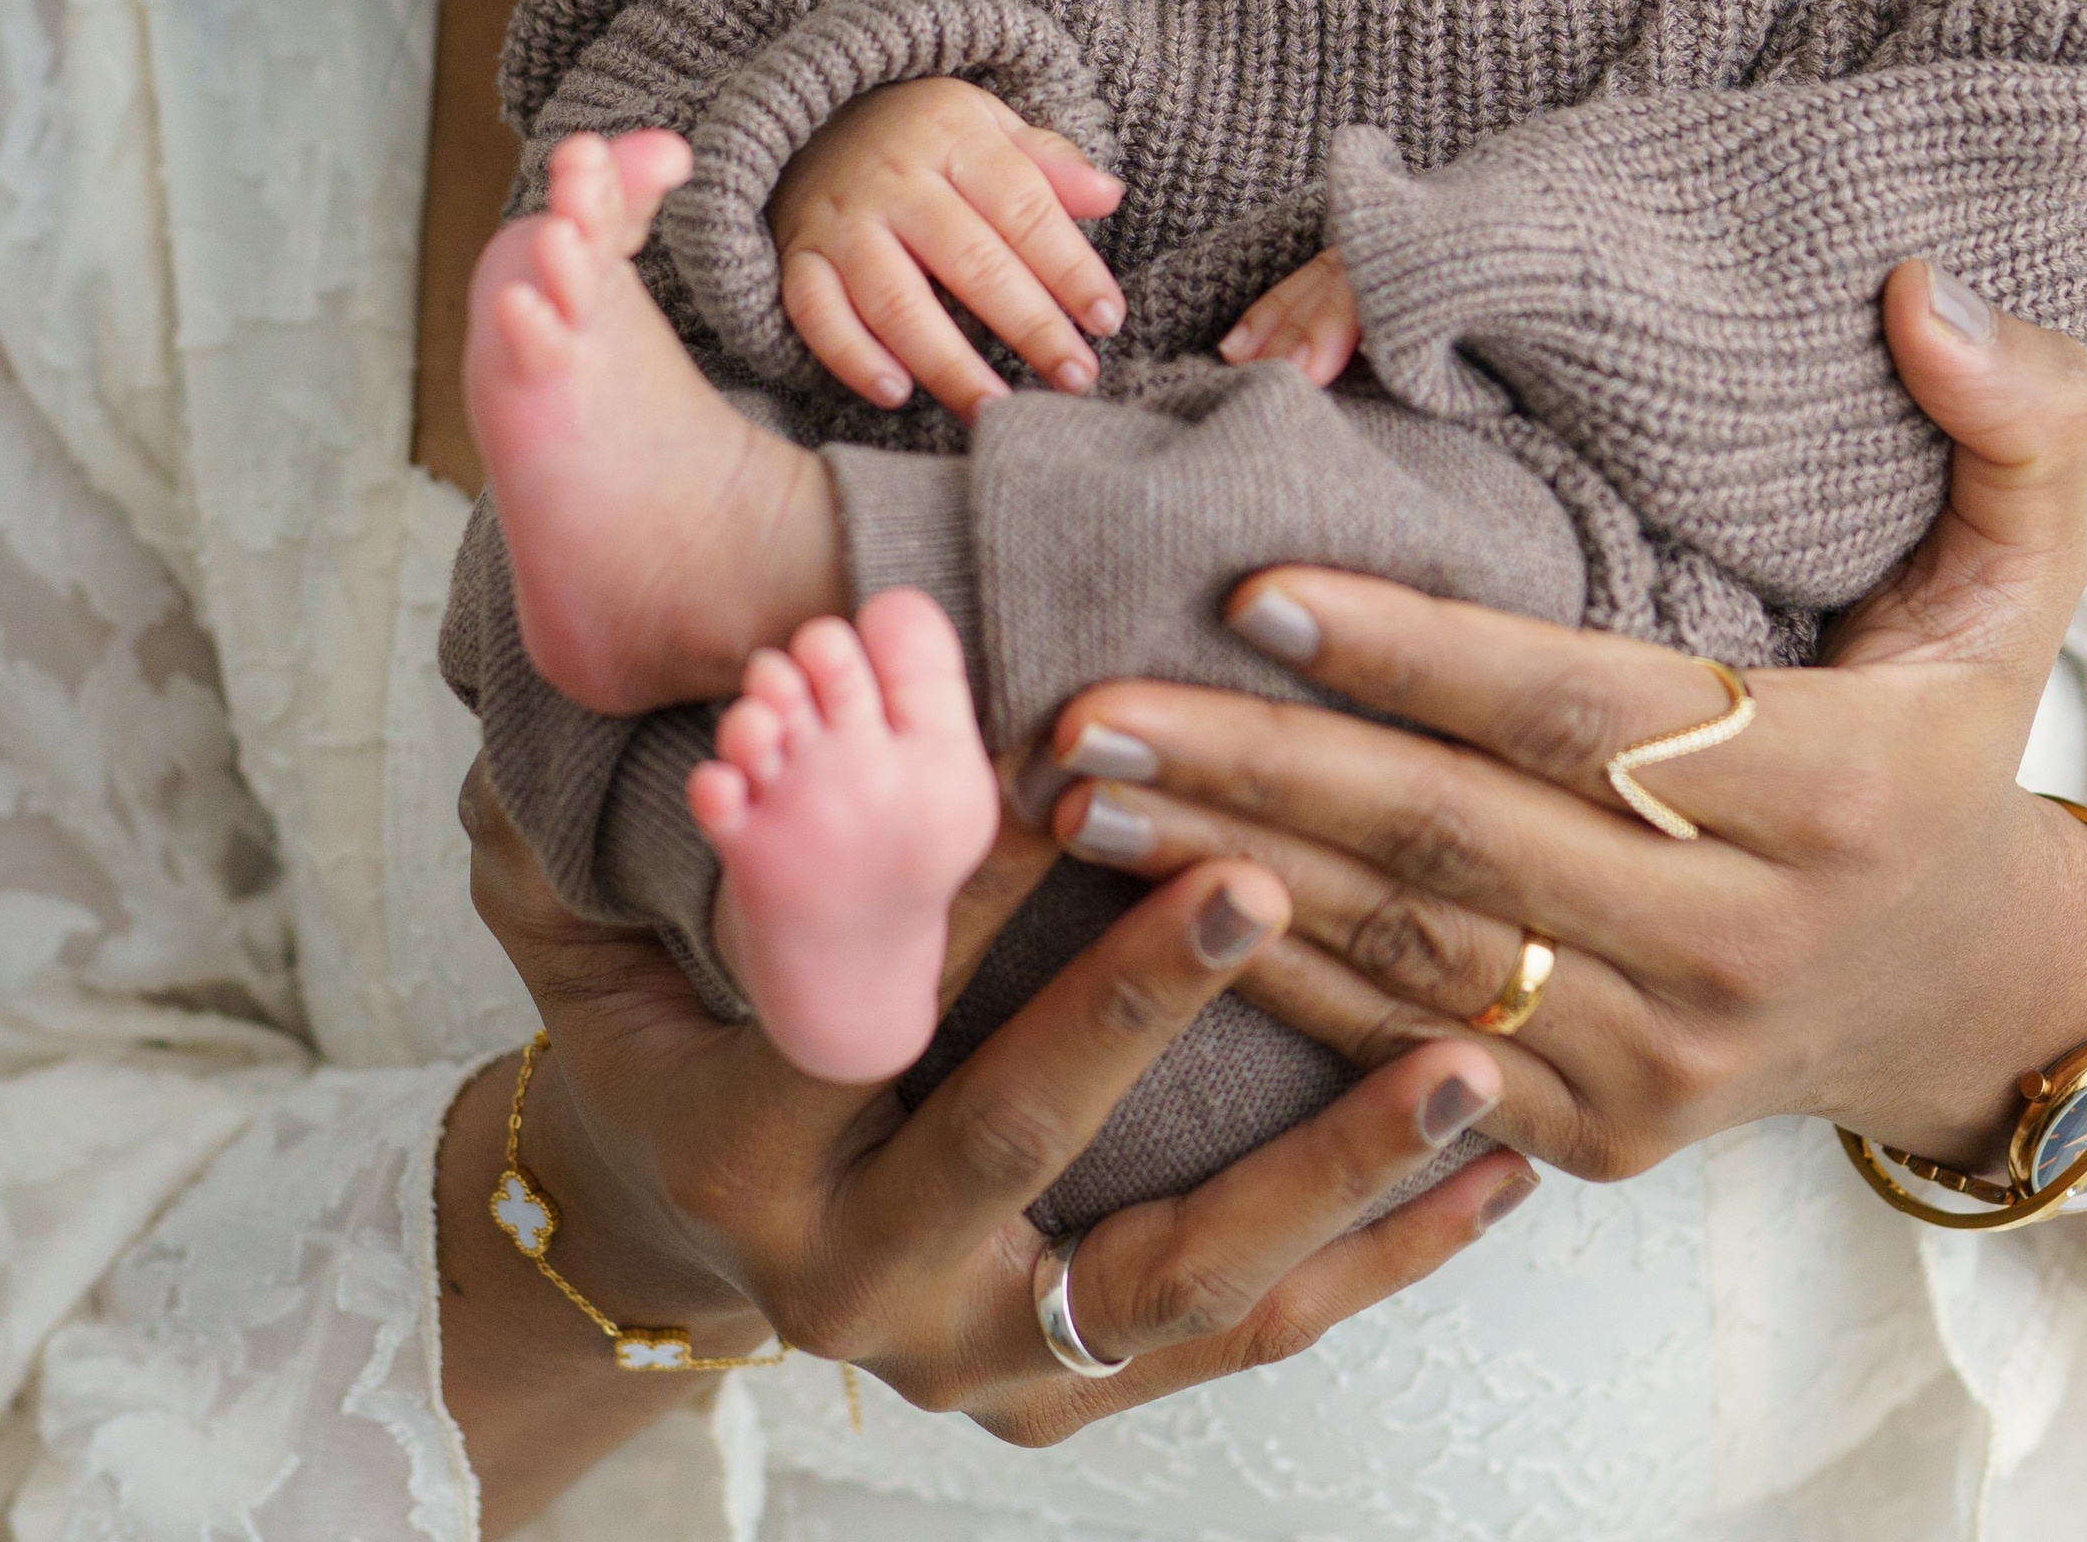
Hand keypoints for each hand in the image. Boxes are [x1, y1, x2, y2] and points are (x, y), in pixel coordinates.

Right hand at [448, 762, 1536, 1522]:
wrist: (699, 1246)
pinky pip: (1249, 1335)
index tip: (1053, 770)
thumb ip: (600, 831)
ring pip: (1174, 1275)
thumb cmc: (678, 1038)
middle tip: (1253, 878)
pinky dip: (1380, 1253)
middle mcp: (857, 1285)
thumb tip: (588, 692)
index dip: (945, 893)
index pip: (850, 1011)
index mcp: (746, 1155)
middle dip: (1137, 1006)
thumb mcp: (599, 942)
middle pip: (1013, 1143)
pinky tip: (1498, 1164)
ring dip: (1328, 1170)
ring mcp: (981, 1362)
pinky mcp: (1079, 1394)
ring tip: (1461, 1063)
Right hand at [771, 78, 1126, 422]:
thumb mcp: (988, 126)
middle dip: (1029, 325)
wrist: (810, 120)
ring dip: (948, 362)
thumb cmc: (922, 137)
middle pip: (970, 259)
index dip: (1070, 267)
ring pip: (896, 298)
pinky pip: (817, 312)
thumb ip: (1047, 164)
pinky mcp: (798, 256)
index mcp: (953, 137)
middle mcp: (895, 179)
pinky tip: (896, 394)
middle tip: (1075, 378)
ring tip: (995, 410)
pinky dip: (852, 356)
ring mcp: (842, 220)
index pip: (1023, 207)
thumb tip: (1110, 196)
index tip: (1107, 319)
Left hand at [1039, 268, 2086, 1184]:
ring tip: (1075, 790)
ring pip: (1405, 962)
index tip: (1256, 587)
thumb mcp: (2029, 576)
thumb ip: (2015, 418)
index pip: (1578, 712)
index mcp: (1822, 792)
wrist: (1972, 1000)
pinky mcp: (1601, 1140)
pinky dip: (1274, 987)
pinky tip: (1150, 914)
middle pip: (1453, 844)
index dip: (1415, 651)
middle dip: (1254, 769)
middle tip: (1085, 702)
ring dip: (1222, 876)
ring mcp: (1662, 1061)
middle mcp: (1737, 945)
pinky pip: (1409, 1061)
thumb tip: (1923, 286)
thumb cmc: (1956, 747)